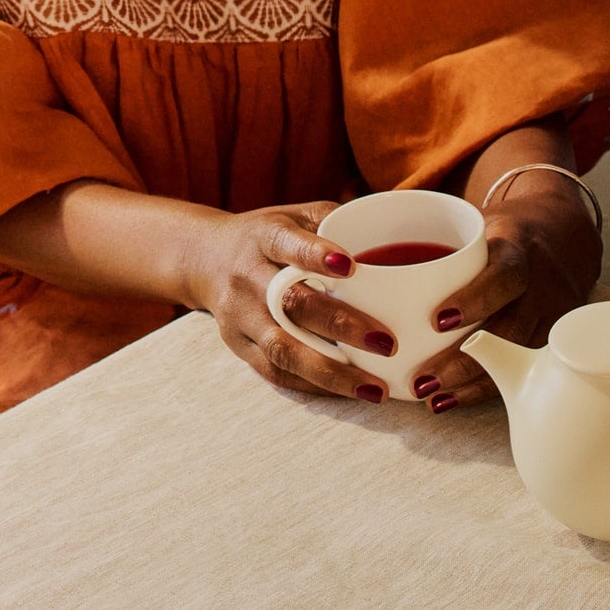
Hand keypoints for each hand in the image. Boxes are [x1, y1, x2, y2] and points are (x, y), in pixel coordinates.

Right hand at [180, 202, 400, 402]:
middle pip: (292, 304)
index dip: (315, 255)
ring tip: (376, 389)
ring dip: (332, 373)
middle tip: (387, 342)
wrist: (204, 259)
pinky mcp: (239, 347)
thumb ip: (341, 222)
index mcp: (265, 237)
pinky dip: (316, 387)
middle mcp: (248, 277)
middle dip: (341, 325)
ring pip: (283, 350)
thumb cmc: (271, 237)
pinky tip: (352, 393)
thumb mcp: (297, 215)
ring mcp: (240, 317)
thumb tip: (406, 233)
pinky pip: (277, 374)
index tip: (351, 266)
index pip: (287, 244)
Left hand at [409, 179, 601, 410]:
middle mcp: (541, 285)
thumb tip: (353, 257)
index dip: (476, 299)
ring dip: (472, 382)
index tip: (438, 321)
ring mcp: (551, 316)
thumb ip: (429, 238)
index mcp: (517, 250)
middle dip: (466, 359)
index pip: (505, 276)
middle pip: (511, 328)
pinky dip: (484, 388)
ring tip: (431, 398)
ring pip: (517, 356)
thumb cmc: (500, 234)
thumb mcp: (475, 223)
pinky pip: (521, 370)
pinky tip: (450, 400)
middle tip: (421, 380)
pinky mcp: (552, 340)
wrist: (562, 235)